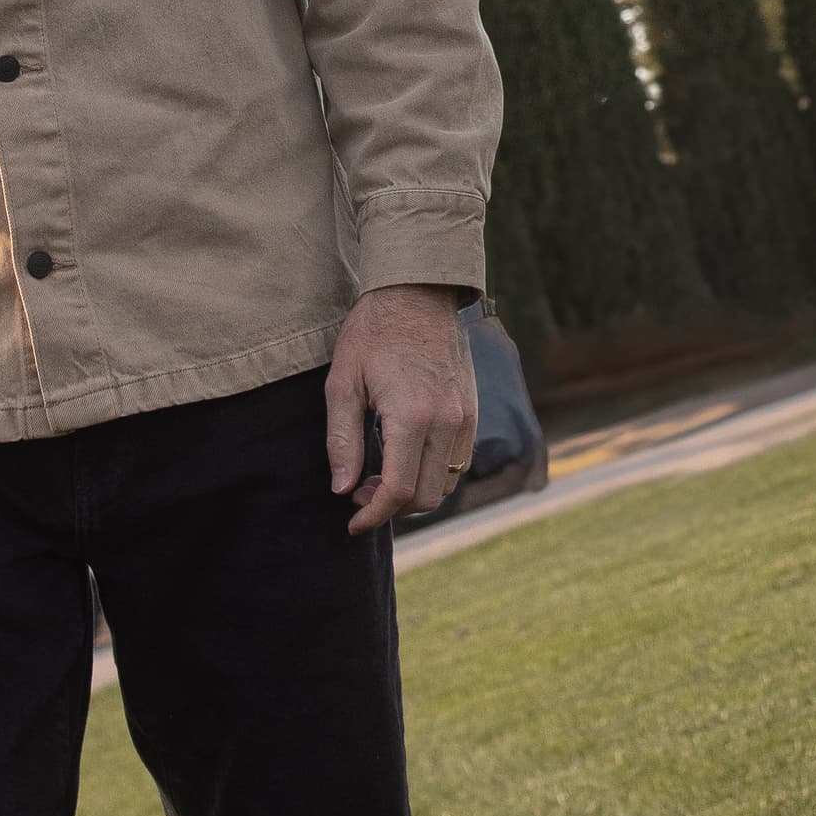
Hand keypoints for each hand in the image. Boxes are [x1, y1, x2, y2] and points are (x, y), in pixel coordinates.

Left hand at [327, 287, 475, 536]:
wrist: (417, 292)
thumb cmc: (372, 333)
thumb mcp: (343, 384)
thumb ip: (342, 441)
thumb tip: (342, 489)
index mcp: (411, 416)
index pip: (398, 490)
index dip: (373, 515)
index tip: (352, 523)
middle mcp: (446, 421)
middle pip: (427, 495)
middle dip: (391, 508)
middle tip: (359, 494)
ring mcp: (465, 416)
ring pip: (447, 482)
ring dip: (415, 493)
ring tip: (380, 476)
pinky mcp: (472, 409)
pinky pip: (458, 459)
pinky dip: (433, 473)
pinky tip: (406, 457)